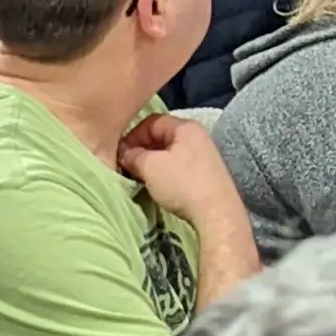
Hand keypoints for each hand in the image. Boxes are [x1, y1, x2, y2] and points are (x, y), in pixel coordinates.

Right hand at [117, 110, 246, 231]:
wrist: (217, 213)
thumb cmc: (182, 184)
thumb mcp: (150, 167)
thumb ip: (133, 156)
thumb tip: (124, 155)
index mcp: (186, 127)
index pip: (151, 122)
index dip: (132, 135)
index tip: (119, 153)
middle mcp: (198, 136)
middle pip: (161, 137)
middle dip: (141, 150)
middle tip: (126, 166)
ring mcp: (204, 156)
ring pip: (170, 154)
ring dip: (152, 164)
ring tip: (138, 177)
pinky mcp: (207, 175)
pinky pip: (179, 167)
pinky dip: (165, 173)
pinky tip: (157, 186)